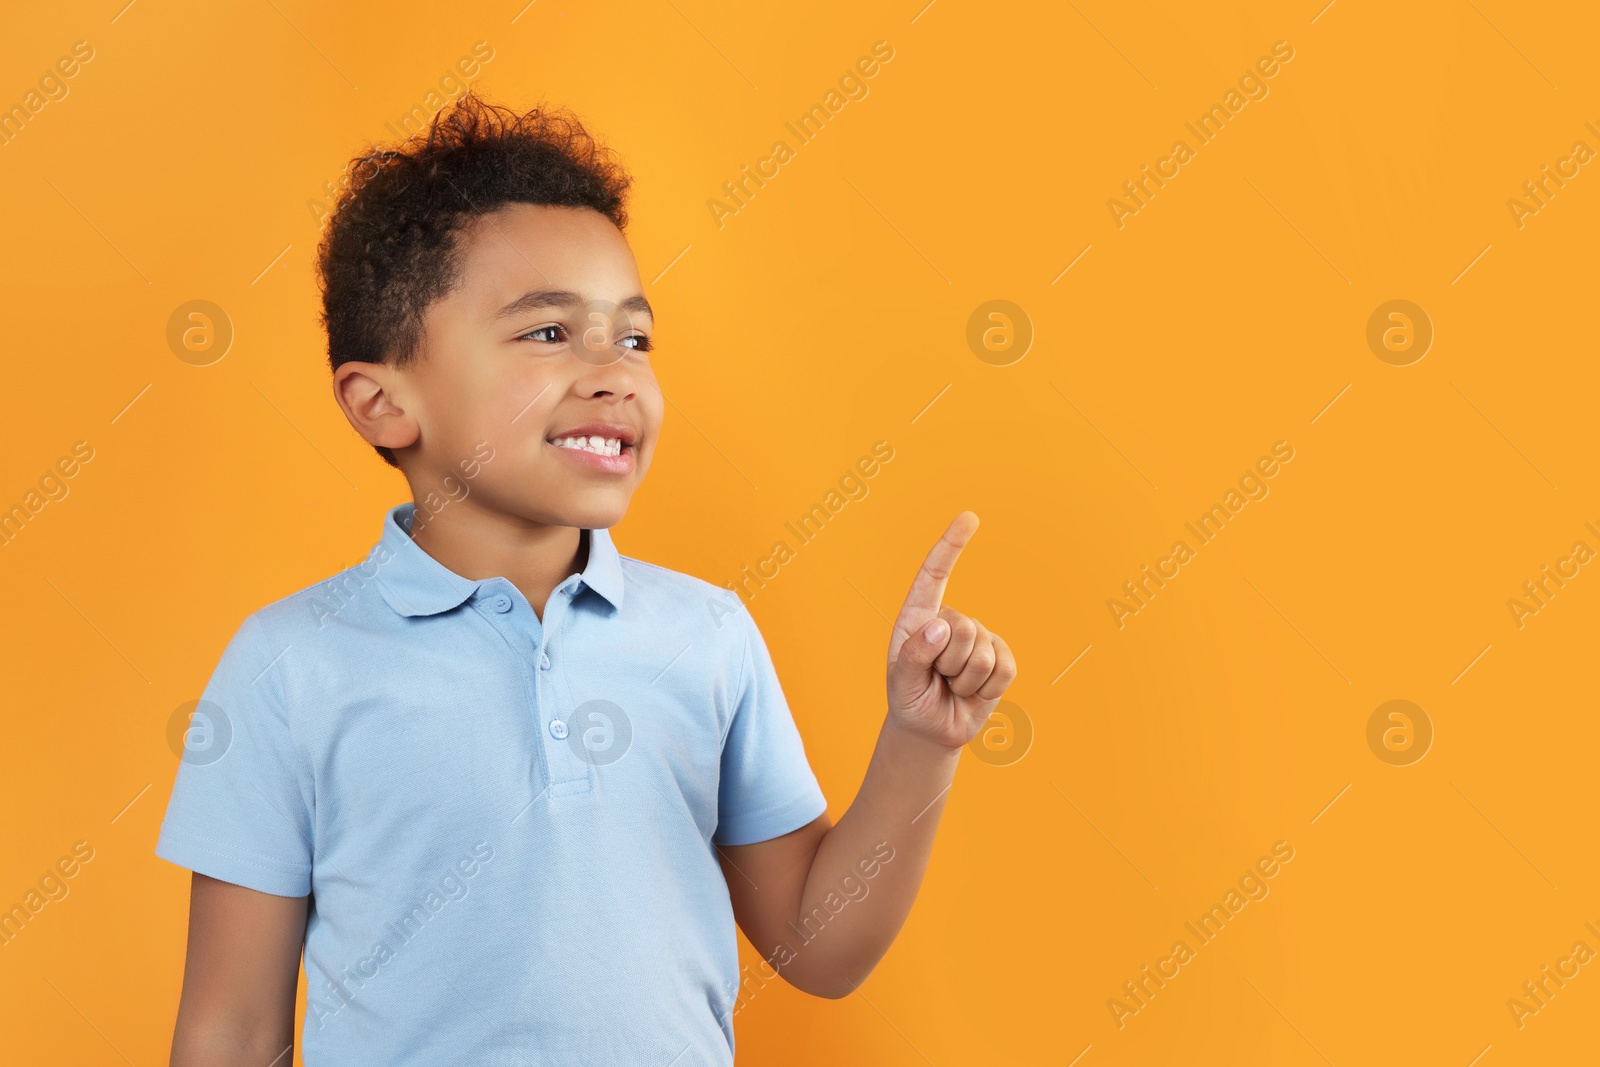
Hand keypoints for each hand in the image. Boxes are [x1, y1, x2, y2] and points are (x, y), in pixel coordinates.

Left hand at [886, 511, 1017, 749]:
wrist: (933, 729)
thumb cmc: (911, 699)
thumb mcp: (900, 683)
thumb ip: (913, 656)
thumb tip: (940, 627)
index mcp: (919, 617)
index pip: (935, 575)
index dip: (952, 545)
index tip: (970, 518)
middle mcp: (950, 620)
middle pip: (963, 630)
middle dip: (948, 664)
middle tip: (936, 680)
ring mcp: (979, 637)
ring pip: (983, 653)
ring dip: (965, 681)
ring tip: (951, 687)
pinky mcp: (1001, 658)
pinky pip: (1004, 669)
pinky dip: (986, 689)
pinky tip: (972, 692)